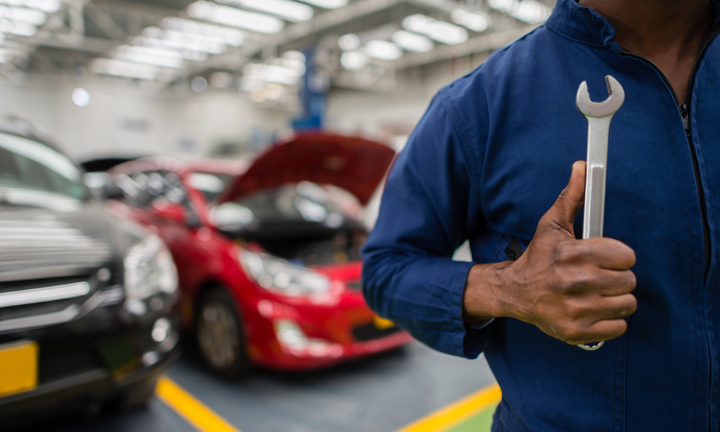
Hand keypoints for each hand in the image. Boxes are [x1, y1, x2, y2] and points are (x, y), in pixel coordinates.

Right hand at [463, 161, 636, 345]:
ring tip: (598, 294)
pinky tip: (593, 311)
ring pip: (626, 305)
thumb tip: (582, 167)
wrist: (514, 293)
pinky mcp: (576, 331)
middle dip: (617, 278)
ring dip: (616, 300)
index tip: (606, 259)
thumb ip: (572, 197)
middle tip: (599, 277)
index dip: (618, 257)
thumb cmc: (539, 258)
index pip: (626, 256)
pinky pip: (618, 328)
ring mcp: (575, 310)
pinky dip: (610, 322)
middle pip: (629, 281)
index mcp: (573, 254)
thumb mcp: (552, 225)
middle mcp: (574, 283)